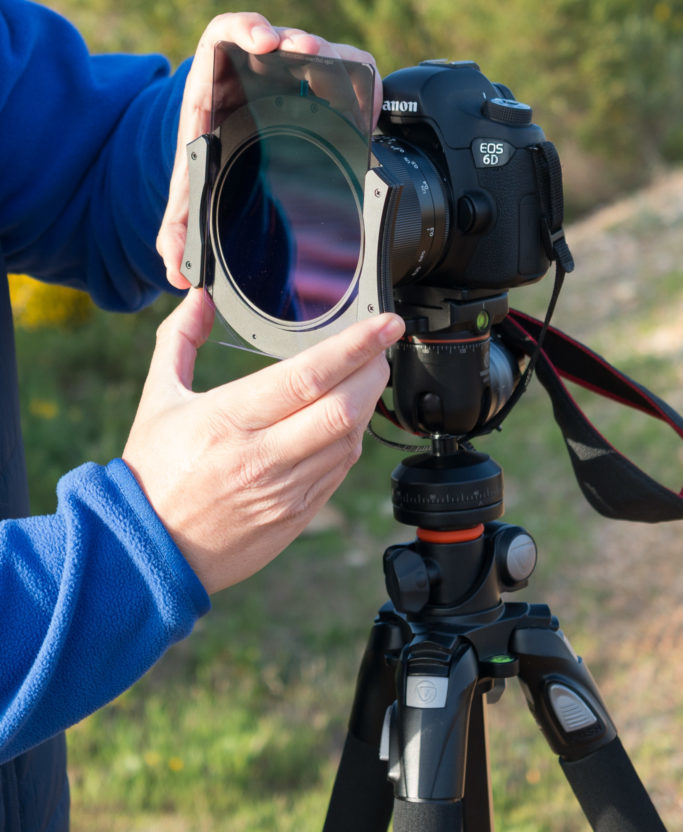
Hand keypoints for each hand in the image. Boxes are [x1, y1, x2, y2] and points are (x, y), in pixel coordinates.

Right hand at [122, 289, 403, 593]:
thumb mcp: (157, 400)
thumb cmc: (153, 473)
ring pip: (350, 439)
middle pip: (344, 408)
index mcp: (229, 420)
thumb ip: (179, 340)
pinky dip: (351, 439)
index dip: (355, 346)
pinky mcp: (297, 516)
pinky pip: (340, 470)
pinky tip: (346, 419)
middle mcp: (263, 457)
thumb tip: (198, 298)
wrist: (148, 553)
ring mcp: (285, 492)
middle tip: (382, 346)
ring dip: (368, 403)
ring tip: (367, 377)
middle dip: (374, 370)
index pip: (309, 375)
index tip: (384, 325)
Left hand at [157, 13, 380, 289]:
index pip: (225, 36)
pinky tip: (368, 109)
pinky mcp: (318, 90)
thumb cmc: (207, 163)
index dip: (244, 29)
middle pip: (276, 39)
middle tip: (307, 54)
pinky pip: (345, 74)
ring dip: (332, 61)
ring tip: (343, 79)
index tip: (262, 41)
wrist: (226, 158)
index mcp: (214, 86)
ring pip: (316, 54)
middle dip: (295, 43)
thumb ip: (178, 232)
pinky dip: (361, 84)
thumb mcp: (190, 195)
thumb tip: (178, 271)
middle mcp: (252, 73)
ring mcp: (287, 78)